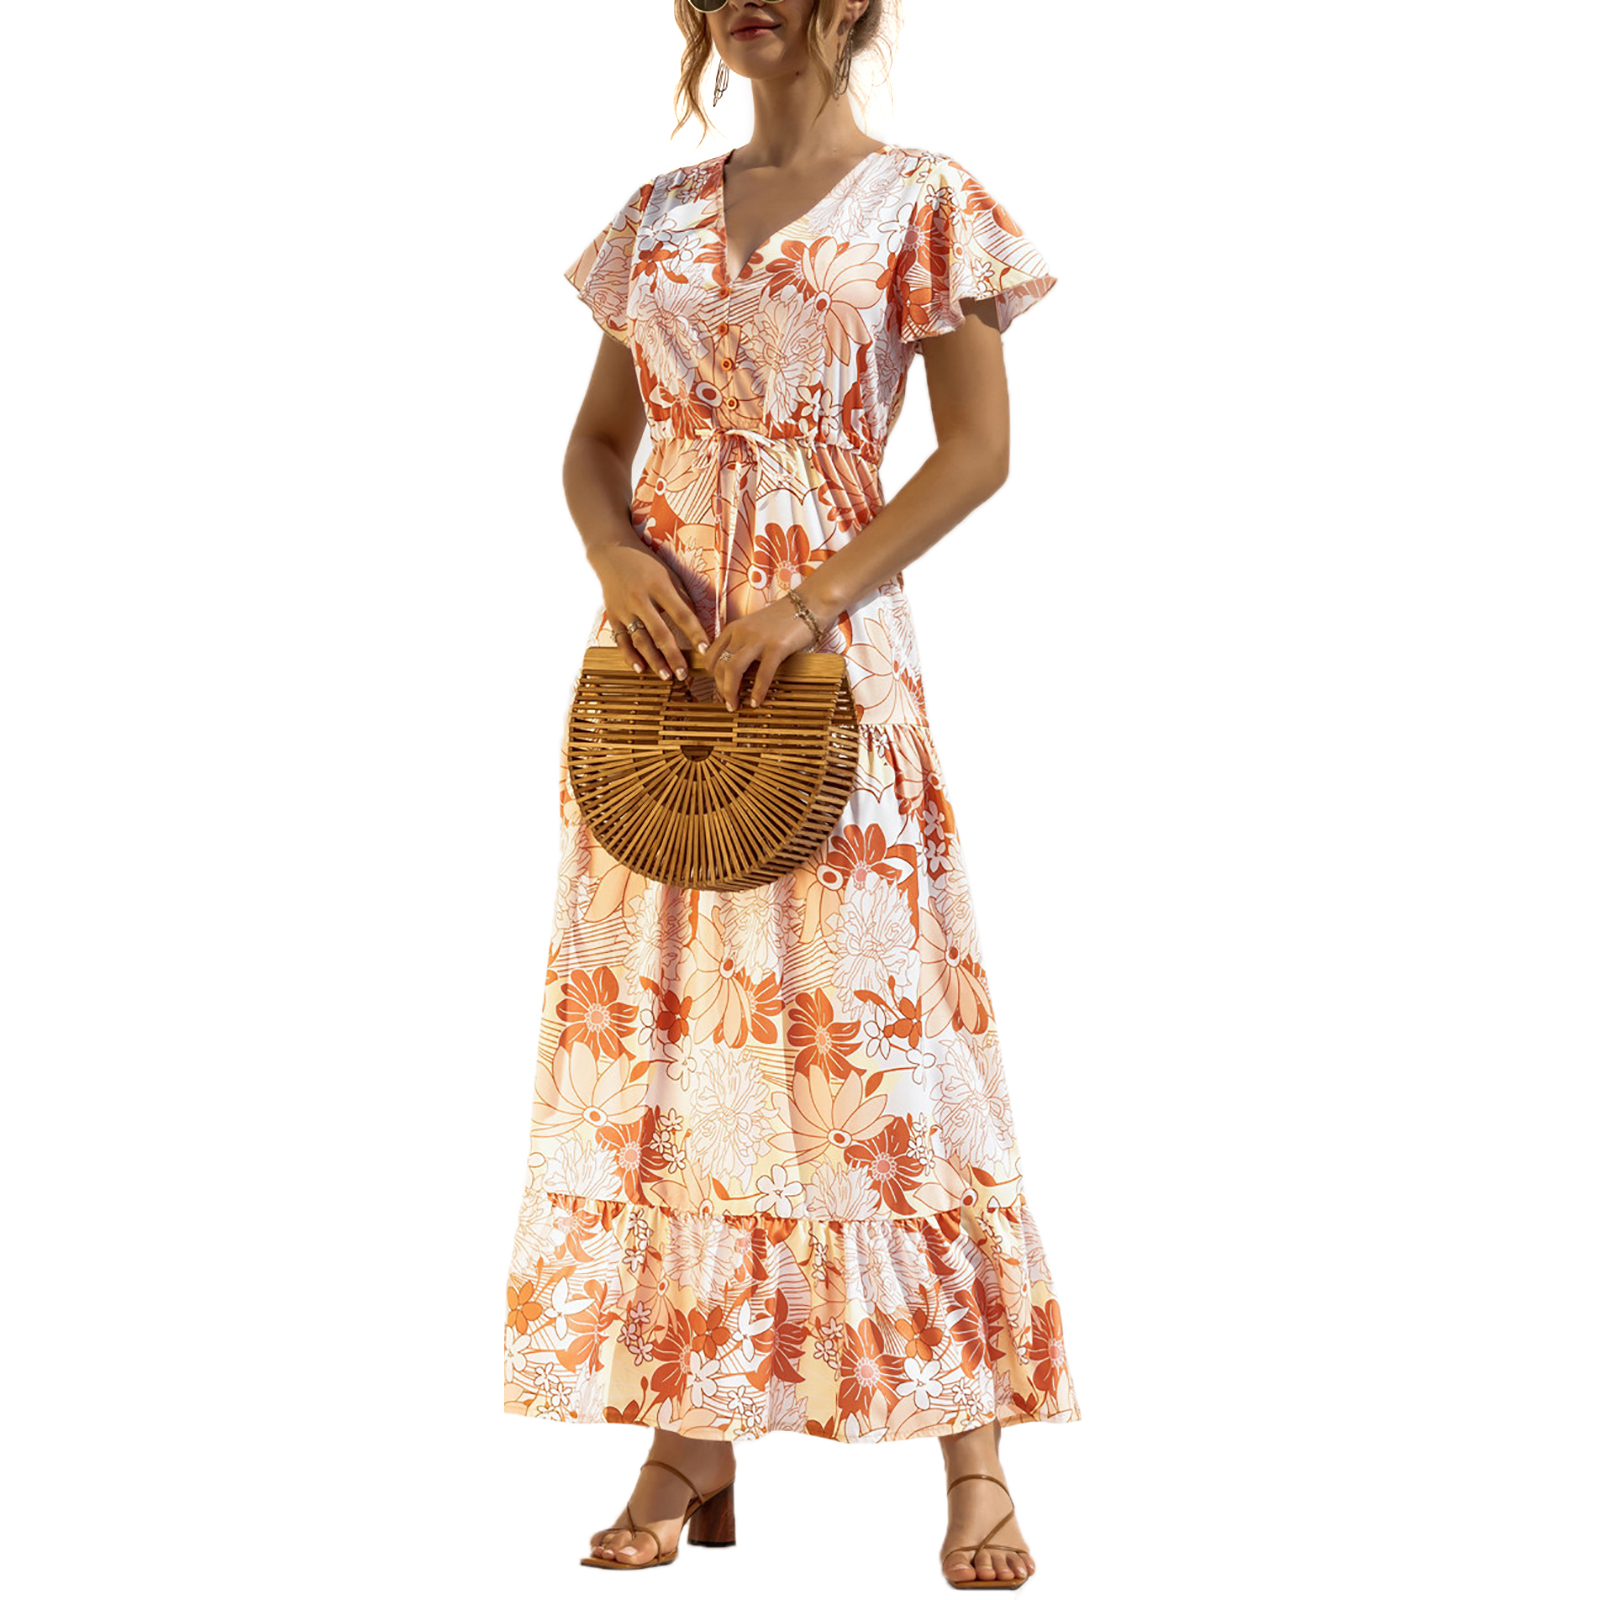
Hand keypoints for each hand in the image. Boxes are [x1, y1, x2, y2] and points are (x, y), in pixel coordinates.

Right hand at [591, 542, 710, 681]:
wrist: (611, 552)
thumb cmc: (646, 564)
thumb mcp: (668, 574)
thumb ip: (682, 597)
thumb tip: (698, 623)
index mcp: (659, 585)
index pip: (681, 614)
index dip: (695, 633)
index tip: (705, 650)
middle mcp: (640, 598)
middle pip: (659, 632)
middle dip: (673, 655)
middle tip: (684, 674)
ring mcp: (624, 609)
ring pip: (640, 640)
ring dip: (653, 660)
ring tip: (666, 676)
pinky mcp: (612, 615)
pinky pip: (621, 640)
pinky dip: (629, 656)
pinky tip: (640, 669)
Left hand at [702, 594, 817, 711]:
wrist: (808, 604)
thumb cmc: (783, 620)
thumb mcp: (754, 628)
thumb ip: (742, 643)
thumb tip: (734, 668)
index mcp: (734, 629)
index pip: (711, 656)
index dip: (711, 676)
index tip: (719, 688)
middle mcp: (741, 633)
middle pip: (719, 665)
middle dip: (720, 688)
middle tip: (728, 703)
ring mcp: (758, 639)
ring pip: (732, 669)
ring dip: (730, 692)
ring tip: (735, 706)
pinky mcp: (777, 646)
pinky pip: (762, 674)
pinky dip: (757, 691)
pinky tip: (756, 702)